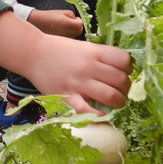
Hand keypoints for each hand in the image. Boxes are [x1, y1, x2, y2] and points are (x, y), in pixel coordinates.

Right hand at [0, 11, 129, 114]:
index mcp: (94, 52)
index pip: (124, 61)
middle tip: (120, 90)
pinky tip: (102, 115)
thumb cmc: (60, 51)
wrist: (33, 54)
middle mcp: (89, 66)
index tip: (125, 73)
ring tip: (115, 102)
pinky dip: (99, 116)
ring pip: (111, 96)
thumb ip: (101, 57)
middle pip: (121, 80)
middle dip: (126, 88)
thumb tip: (122, 72)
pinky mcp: (67, 97)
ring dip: (118, 102)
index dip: (129, 69)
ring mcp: (78, 83)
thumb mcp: (84, 47)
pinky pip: (88, 111)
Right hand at [28, 9, 82, 38]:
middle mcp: (66, 32)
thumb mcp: (62, 12)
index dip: (80, 20)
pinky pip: (69, 39)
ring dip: (74, 31)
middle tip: (73, 22)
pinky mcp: (60, 42)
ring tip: (66, 26)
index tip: (77, 18)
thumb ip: (72, 15)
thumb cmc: (49, 16)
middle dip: (78, 26)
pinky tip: (63, 31)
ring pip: (74, 36)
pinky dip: (69, 35)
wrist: (38, 23)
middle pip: (79, 31)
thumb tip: (77, 20)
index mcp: (67, 23)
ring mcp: (63, 38)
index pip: (80, 24)